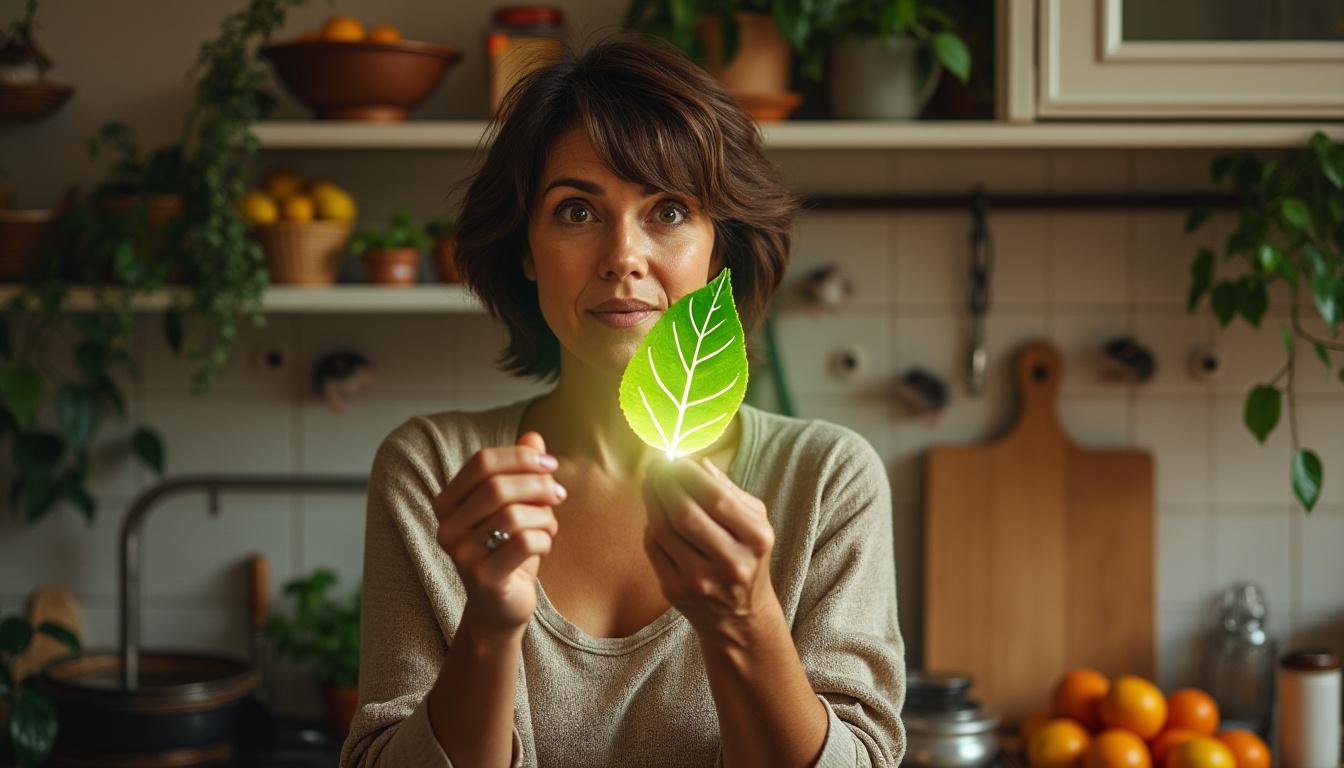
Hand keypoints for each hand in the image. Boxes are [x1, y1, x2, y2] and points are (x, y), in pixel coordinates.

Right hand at [433, 431, 564, 636]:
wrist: (501, 608)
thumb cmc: (508, 551)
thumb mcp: (517, 506)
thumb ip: (521, 471)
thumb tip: (534, 436)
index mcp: (448, 503)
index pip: (482, 462)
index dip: (520, 456)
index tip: (550, 464)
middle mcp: (446, 527)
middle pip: (497, 487)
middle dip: (538, 486)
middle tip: (559, 495)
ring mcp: (461, 555)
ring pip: (513, 515)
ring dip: (544, 517)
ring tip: (550, 527)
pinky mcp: (482, 578)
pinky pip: (524, 543)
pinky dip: (545, 540)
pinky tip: (545, 547)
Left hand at [642, 456, 777, 642]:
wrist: (740, 617)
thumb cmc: (746, 556)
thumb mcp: (753, 523)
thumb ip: (729, 491)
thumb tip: (698, 463)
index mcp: (756, 539)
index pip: (717, 499)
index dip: (690, 475)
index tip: (676, 460)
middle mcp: (731, 563)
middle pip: (686, 515)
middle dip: (665, 484)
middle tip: (656, 467)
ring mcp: (701, 581)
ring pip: (665, 530)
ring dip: (652, 499)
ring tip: (649, 482)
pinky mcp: (676, 591)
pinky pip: (653, 548)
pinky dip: (650, 525)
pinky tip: (653, 511)